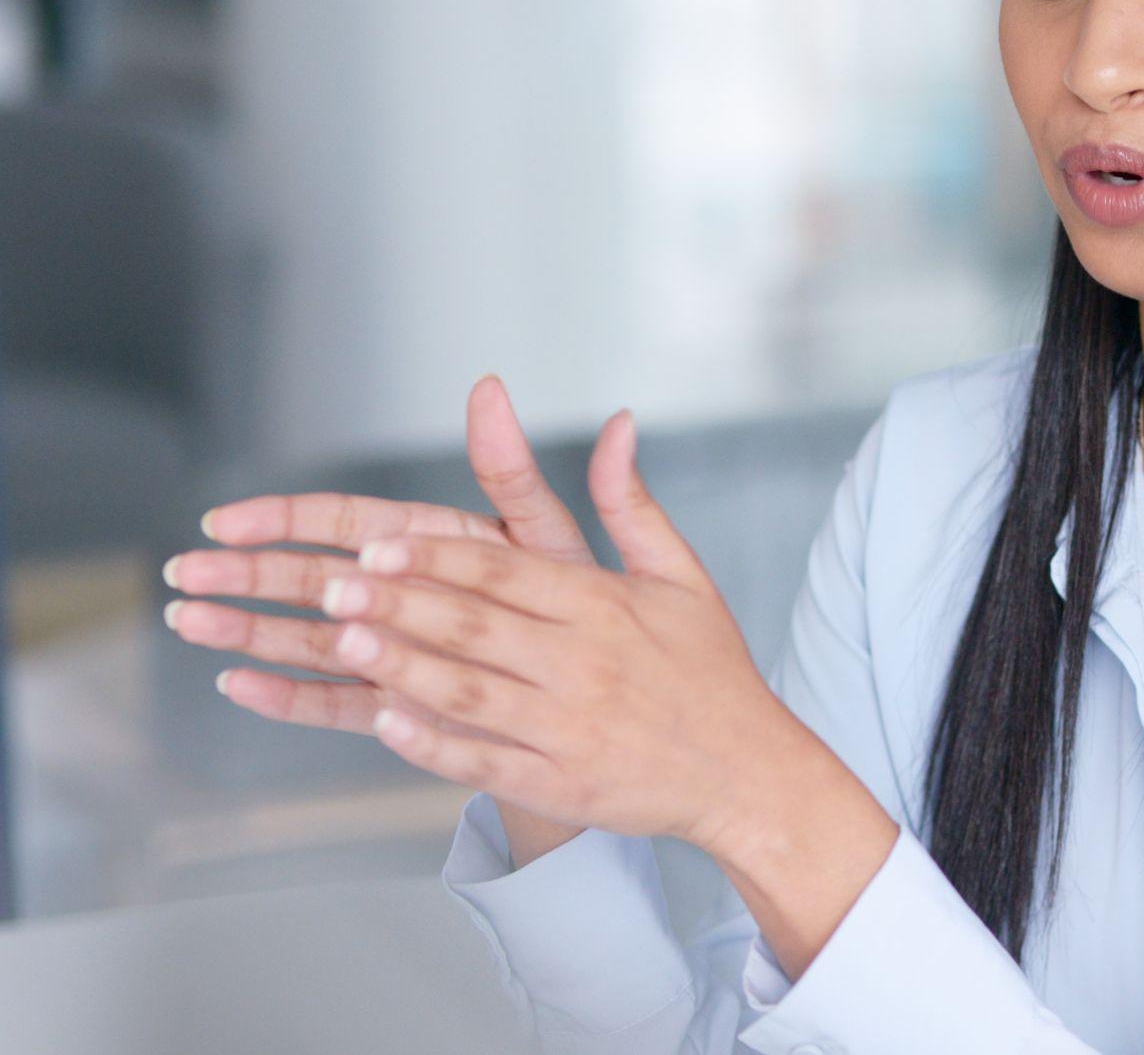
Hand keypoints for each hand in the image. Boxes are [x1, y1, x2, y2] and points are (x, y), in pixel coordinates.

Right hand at [169, 375, 610, 849]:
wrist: (614, 691)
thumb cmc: (584, 604)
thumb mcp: (549, 535)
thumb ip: (512, 470)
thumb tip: (490, 386)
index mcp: (437, 544)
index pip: (350, 521)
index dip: (288, 517)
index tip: (229, 518)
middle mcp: (409, 594)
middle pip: (316, 578)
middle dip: (249, 574)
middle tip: (186, 572)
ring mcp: (401, 649)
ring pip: (313, 638)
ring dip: (249, 630)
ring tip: (189, 619)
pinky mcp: (405, 703)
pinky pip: (341, 701)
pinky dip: (291, 697)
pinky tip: (238, 685)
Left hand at [308, 403, 815, 860]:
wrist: (749, 772)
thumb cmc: (709, 669)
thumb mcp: (681, 575)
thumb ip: (632, 502)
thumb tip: (619, 422)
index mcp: (605, 605)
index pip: (506, 571)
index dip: (437, 556)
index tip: (377, 544)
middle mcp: (585, 662)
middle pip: (476, 626)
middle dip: (400, 605)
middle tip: (332, 586)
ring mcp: (571, 727)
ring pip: (470, 692)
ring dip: (402, 668)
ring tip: (342, 644)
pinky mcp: (562, 783)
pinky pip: (485, 763)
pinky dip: (433, 745)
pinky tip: (384, 724)